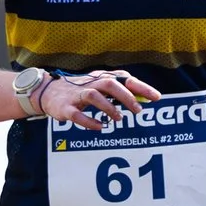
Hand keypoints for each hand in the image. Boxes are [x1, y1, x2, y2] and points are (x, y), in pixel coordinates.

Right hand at [39, 68, 162, 130]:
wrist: (48, 93)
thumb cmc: (81, 91)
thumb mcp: (101, 87)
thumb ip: (120, 92)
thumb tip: (143, 99)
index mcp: (101, 78)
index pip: (124, 79)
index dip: (141, 88)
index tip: (156, 98)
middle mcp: (90, 84)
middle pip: (110, 84)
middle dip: (125, 97)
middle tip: (138, 111)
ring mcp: (77, 96)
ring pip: (93, 96)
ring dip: (108, 108)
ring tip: (118, 119)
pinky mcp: (66, 108)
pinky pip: (77, 114)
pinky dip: (89, 121)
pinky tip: (100, 127)